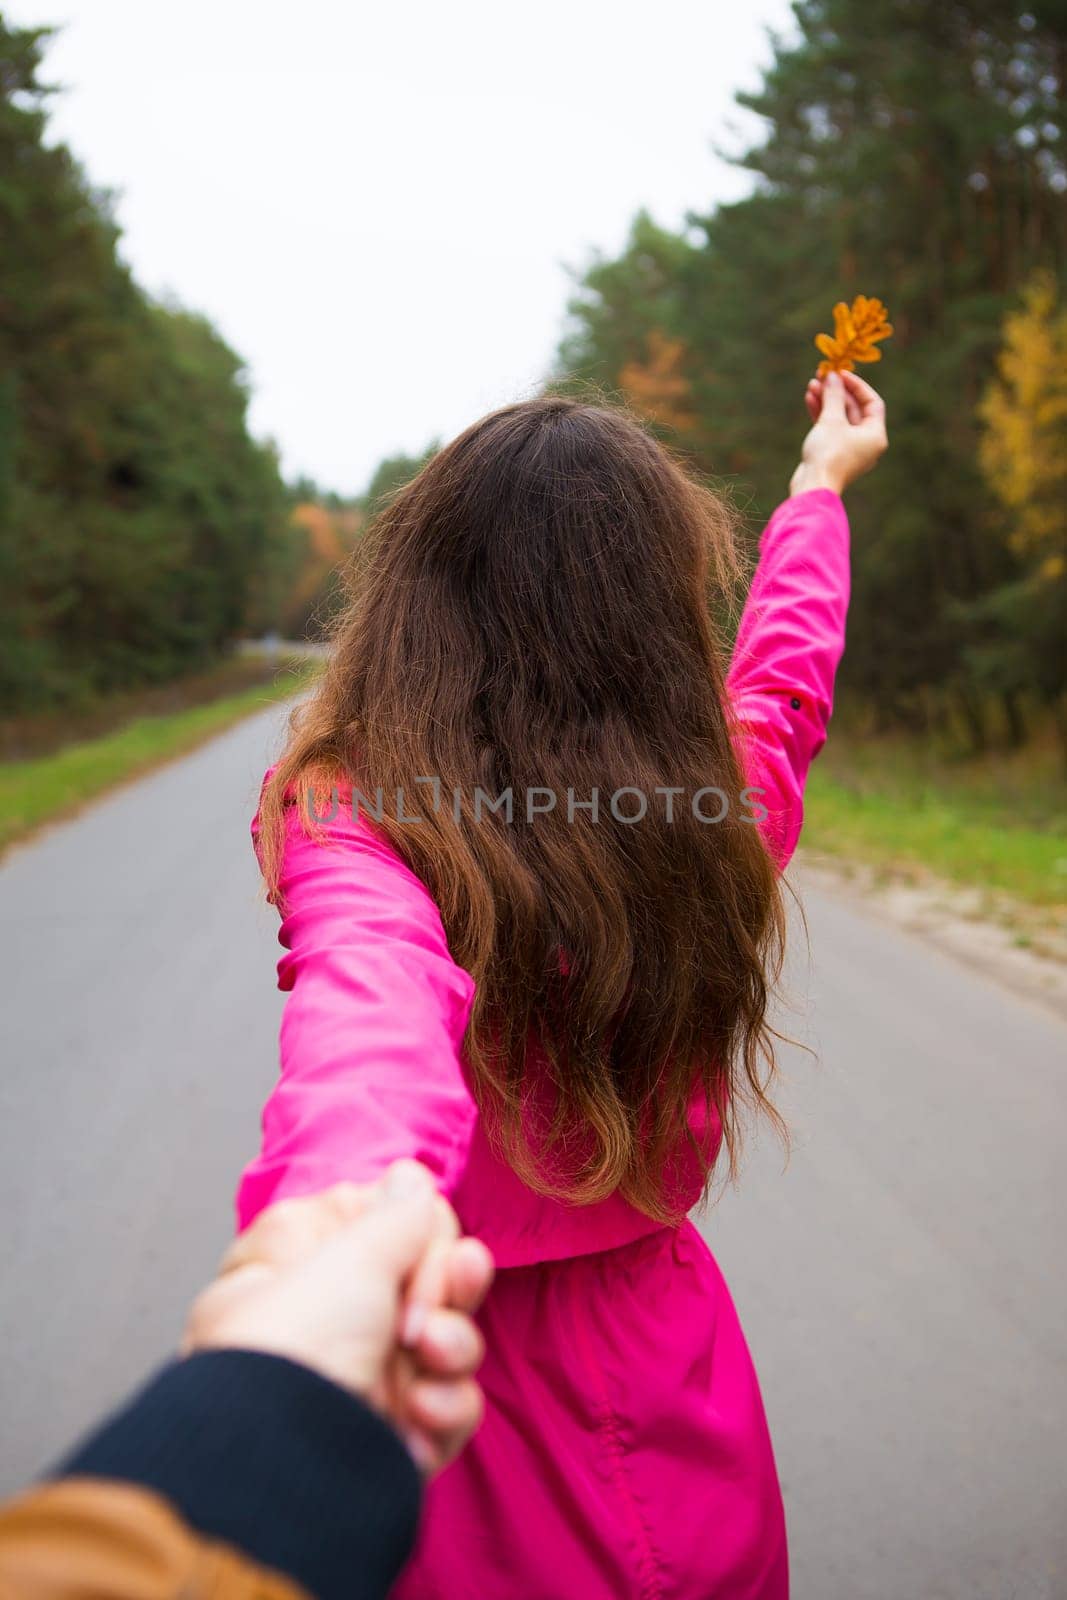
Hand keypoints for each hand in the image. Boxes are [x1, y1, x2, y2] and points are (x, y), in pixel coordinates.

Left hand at [182, 1161, 493, 1475]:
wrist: (279, 1466)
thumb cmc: (297, 1344)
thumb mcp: (352, 1257)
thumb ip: (398, 1214)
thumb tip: (412, 1180)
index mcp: (306, 1257)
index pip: (392, 1220)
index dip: (422, 1234)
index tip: (416, 1254)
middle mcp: (336, 1312)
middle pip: (432, 1278)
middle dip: (450, 1289)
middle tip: (432, 1312)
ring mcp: (366, 1374)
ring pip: (450, 1341)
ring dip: (453, 1348)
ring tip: (428, 1362)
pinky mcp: (393, 1432)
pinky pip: (451, 1404)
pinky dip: (446, 1411)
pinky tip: (419, 1419)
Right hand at [789, 368, 887, 497]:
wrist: (812, 487)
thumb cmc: (828, 454)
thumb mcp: (832, 420)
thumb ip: (834, 395)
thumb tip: (832, 376)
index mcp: (875, 435)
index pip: (872, 402)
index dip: (857, 385)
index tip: (841, 373)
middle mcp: (867, 443)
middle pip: (855, 410)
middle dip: (838, 392)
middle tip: (823, 376)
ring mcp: (850, 450)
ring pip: (840, 419)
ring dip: (827, 401)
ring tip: (812, 385)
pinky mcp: (834, 455)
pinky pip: (831, 430)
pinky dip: (822, 415)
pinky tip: (810, 400)